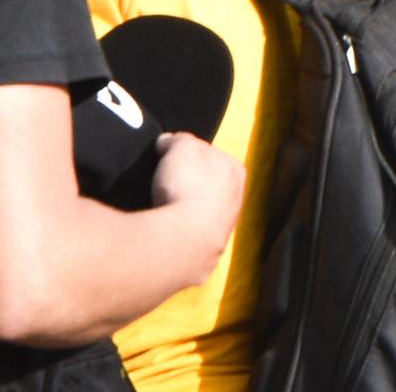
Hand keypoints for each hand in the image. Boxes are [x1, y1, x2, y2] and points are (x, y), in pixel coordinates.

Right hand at [146, 130, 245, 251]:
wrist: (183, 239)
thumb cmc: (187, 185)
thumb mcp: (181, 146)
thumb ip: (177, 140)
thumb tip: (167, 142)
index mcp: (235, 171)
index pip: (212, 156)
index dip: (190, 155)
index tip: (172, 161)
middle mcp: (236, 202)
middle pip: (206, 187)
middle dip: (187, 186)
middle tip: (164, 186)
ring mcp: (221, 232)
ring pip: (198, 215)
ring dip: (181, 213)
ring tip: (160, 211)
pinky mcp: (204, 255)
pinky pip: (186, 238)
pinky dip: (175, 234)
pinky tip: (162, 231)